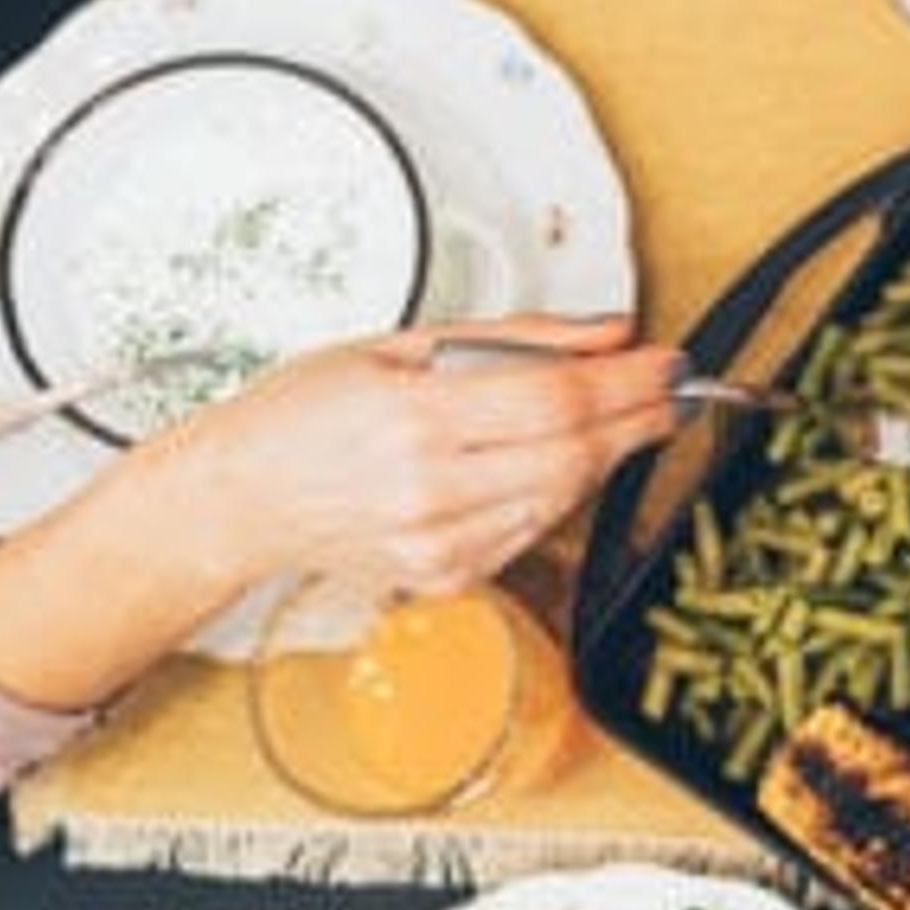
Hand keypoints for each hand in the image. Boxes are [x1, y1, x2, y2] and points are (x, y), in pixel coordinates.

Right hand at [137, 315, 681, 595]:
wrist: (239, 497)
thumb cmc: (304, 413)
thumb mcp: (400, 344)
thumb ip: (518, 338)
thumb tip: (612, 332)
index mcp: (414, 419)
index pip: (559, 400)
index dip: (632, 381)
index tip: (671, 362)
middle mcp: (429, 491)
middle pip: (576, 455)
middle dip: (639, 420)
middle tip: (670, 391)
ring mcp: (438, 544)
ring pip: (566, 498)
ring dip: (605, 456)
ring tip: (615, 419)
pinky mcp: (446, 577)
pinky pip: (534, 532)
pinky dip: (561, 494)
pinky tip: (553, 464)